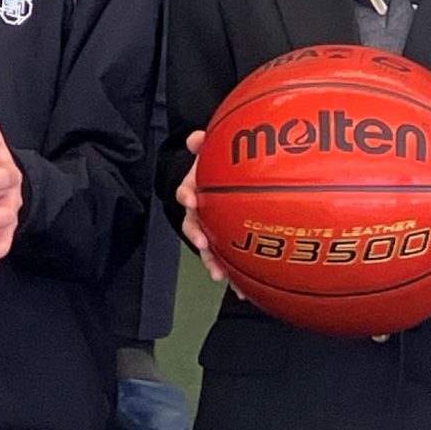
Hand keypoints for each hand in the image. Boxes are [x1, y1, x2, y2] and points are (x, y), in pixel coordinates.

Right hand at [175, 133, 226, 284]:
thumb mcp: (213, 154)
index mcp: (196, 189)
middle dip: (198, 238)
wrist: (227, 181)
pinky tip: (244, 292)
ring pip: (209, 248)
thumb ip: (204, 145)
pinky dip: (235, 276)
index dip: (187, 195)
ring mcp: (212, 230)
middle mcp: (201, 213)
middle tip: (205, 245)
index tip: (191, 199)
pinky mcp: (227, 244)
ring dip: (213, 262)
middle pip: (194, 226)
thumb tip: (196, 138)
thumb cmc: (219, 168)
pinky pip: (229, 260)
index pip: (186, 191)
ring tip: (220, 276)